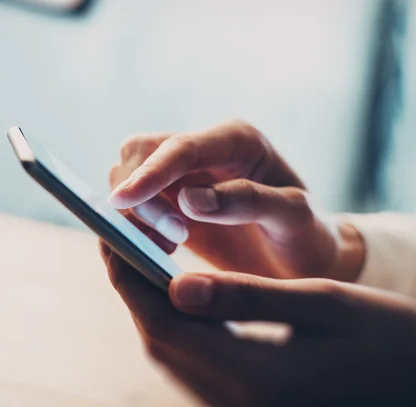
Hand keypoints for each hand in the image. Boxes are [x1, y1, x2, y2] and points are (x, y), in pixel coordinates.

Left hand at [100, 242, 415, 406]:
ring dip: (150, 303)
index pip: (161, 322)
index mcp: (251, 379)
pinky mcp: (242, 405)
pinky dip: (176, 323)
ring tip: (144, 254)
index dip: (127, 273)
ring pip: (171, 353)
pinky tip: (180, 293)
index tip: (108, 229)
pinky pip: (192, 362)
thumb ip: (243, 296)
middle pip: (158, 339)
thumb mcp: (322, 304)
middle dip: (131, 284)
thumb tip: (175, 285)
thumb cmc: (391, 341)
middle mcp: (231, 404)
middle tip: (120, 234)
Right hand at [108, 121, 363, 280]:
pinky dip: (135, 225)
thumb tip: (189, 199)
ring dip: (136, 211)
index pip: (181, 147)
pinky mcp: (170, 197)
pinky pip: (133, 203)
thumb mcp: (294, 219)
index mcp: (237, 141)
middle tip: (176, 236)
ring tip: (170, 245)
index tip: (122, 201)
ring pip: (128, 173)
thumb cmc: (305, 236)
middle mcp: (205, 148)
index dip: (150, 173)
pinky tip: (161, 248)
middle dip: (142, 194)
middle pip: (141, 151)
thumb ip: (249, 202)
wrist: (300, 256)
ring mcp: (183, 172)